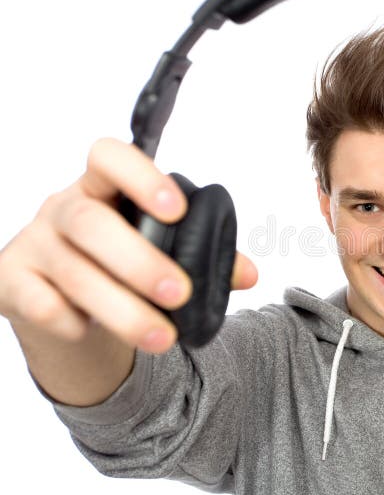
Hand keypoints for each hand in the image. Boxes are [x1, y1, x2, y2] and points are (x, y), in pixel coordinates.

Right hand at [0, 137, 257, 353]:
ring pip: (72, 272)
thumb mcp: (157, 250)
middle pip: (90, 222)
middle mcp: (61, 208)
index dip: (140, 176)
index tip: (177, 210)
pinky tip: (89, 330)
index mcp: (101, 187)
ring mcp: (33, 244)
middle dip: (139, 261)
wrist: (60, 299)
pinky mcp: (10, 282)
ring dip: (121, 308)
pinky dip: (68, 319)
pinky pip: (37, 302)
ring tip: (162, 337)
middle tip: (179, 293)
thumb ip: (204, 256)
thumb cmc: (117, 262)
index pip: (108, 157)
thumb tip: (249, 275)